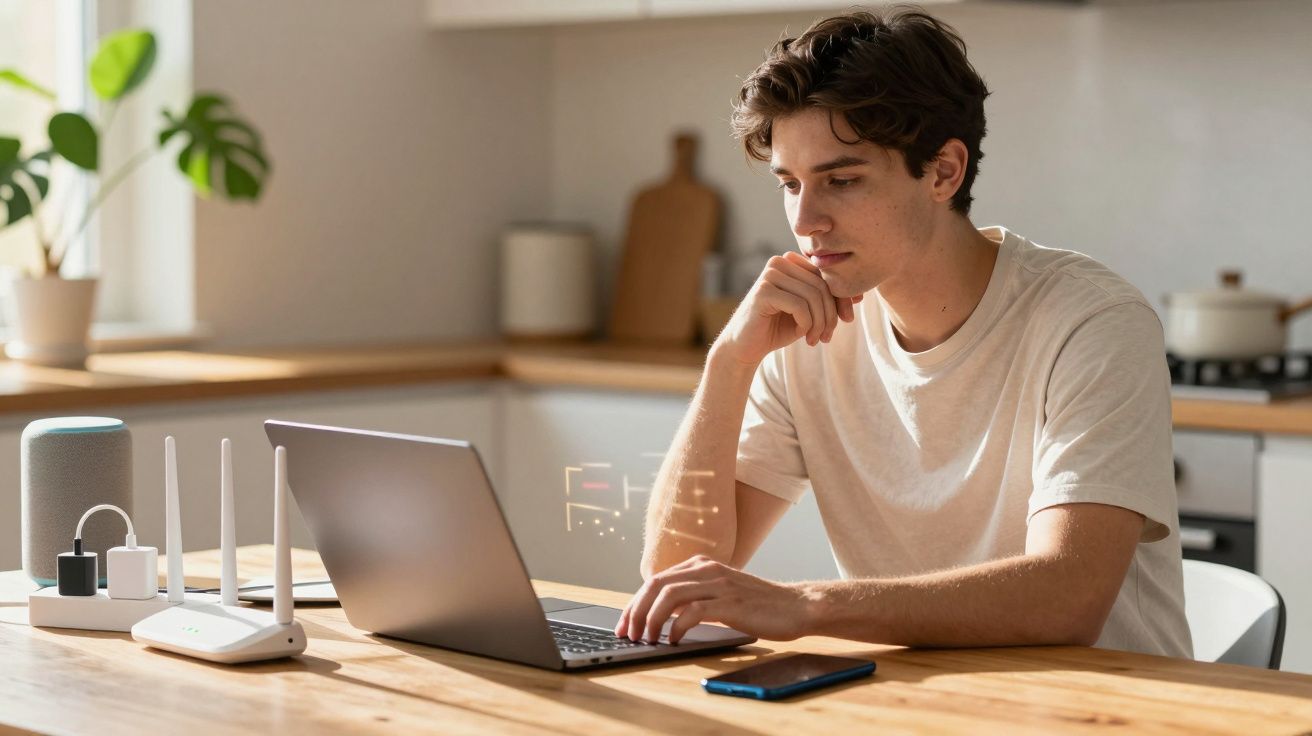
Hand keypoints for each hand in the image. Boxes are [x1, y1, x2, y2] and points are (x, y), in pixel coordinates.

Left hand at [614, 555, 812, 644]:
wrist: (795, 606)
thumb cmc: (757, 605)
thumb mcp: (720, 593)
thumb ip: (694, 596)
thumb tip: (660, 615)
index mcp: (701, 565)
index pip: (656, 580)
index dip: (634, 603)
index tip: (624, 624)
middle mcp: (707, 569)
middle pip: (656, 585)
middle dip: (636, 611)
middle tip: (627, 634)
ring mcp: (718, 584)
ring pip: (670, 596)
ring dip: (652, 619)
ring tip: (647, 639)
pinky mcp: (730, 602)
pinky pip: (693, 611)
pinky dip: (677, 626)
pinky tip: (673, 640)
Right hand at [715, 250, 862, 366]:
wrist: (746, 346)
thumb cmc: (779, 327)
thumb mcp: (810, 312)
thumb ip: (828, 299)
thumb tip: (859, 296)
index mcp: (791, 261)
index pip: (827, 275)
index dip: (842, 298)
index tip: (846, 320)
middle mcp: (780, 262)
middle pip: (822, 285)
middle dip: (831, 314)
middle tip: (827, 336)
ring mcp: (769, 274)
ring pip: (813, 296)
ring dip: (820, 323)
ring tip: (815, 339)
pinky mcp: (763, 291)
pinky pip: (799, 306)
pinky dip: (806, 324)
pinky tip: (801, 336)